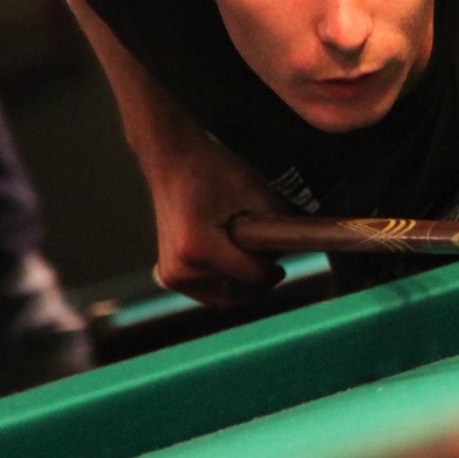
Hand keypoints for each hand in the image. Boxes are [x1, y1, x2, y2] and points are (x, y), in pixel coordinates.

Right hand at [152, 161, 288, 309]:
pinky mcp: (168, 276)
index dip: (272, 266)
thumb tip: (290, 247)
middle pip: (237, 294)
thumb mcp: (253, 190)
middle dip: (259, 280)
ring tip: (248, 252)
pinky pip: (208, 292)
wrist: (171, 160)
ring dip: (242, 282)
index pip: (252, 276)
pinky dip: (225, 282)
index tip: (281, 251)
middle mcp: (180, 270)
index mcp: (198, 249)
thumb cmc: (211, 170)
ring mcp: (171, 276)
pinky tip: (232, 259)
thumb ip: (275, 222)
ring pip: (223, 297)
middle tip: (271, 259)